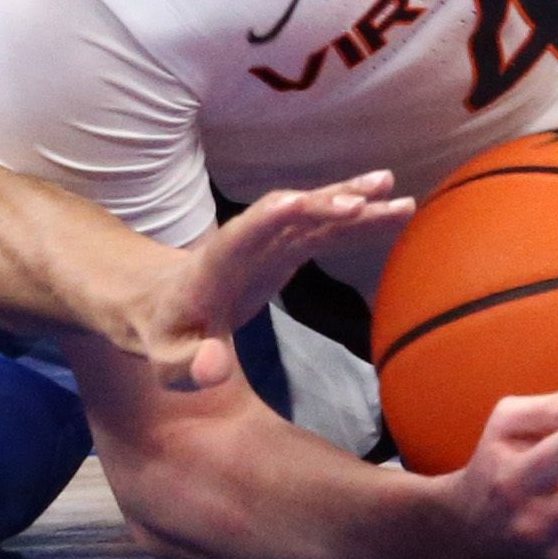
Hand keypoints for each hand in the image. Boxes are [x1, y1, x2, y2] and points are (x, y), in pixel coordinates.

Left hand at [150, 172, 413, 391]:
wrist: (162, 304)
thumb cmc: (167, 335)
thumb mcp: (169, 363)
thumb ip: (190, 365)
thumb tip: (213, 369)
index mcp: (214, 266)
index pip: (240, 236)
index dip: (268, 220)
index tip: (301, 202)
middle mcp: (245, 243)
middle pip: (286, 216)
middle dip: (325, 205)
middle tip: (370, 198)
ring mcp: (268, 242)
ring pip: (312, 216)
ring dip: (351, 202)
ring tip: (395, 190)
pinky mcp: (285, 249)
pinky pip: (325, 230)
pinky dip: (356, 221)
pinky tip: (390, 210)